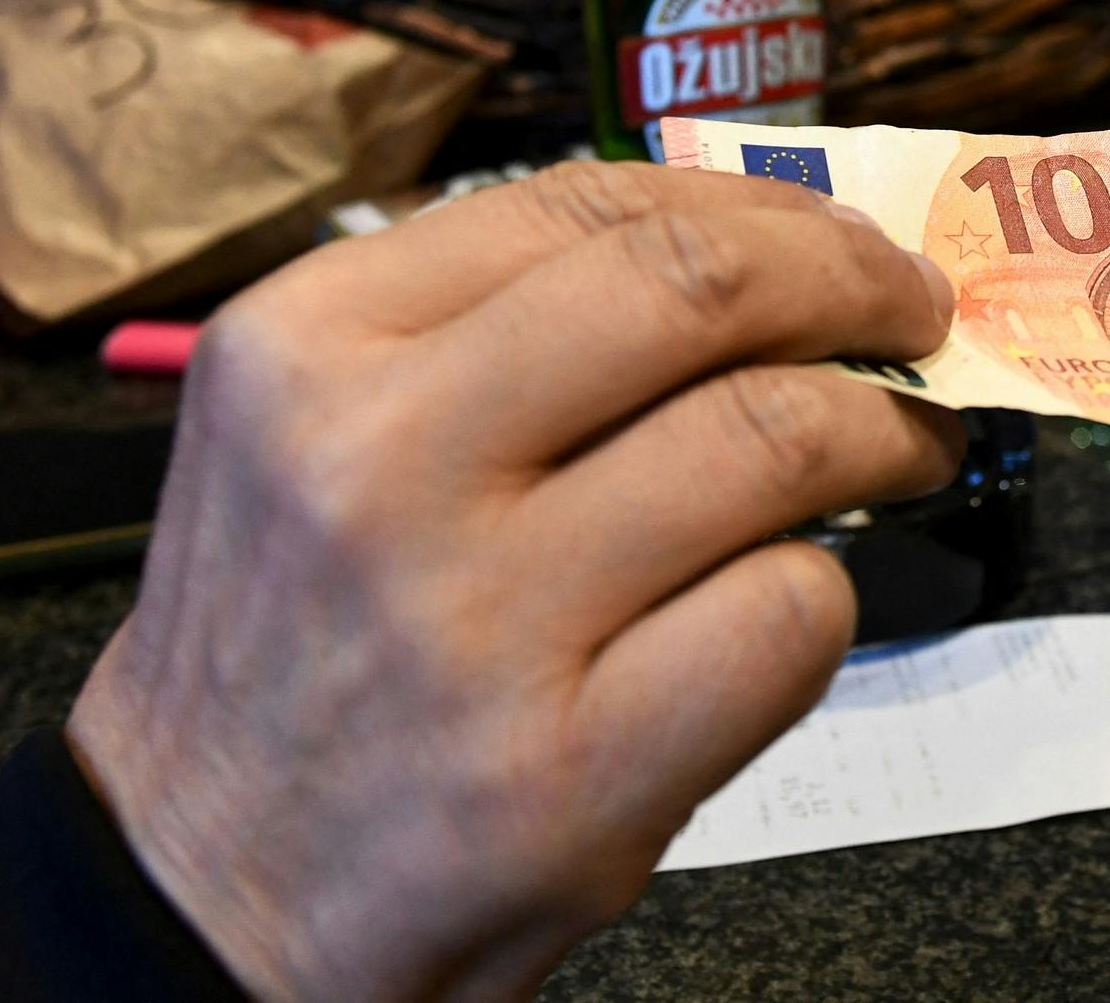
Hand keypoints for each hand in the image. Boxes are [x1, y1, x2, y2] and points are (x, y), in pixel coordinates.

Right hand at [68, 162, 959, 1002]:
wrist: (197, 902)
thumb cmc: (299, 650)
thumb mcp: (319, 438)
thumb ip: (500, 332)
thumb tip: (760, 249)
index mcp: (307, 349)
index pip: (593, 206)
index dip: (762, 205)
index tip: (839, 235)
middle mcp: (374, 466)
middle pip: (701, 288)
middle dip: (857, 280)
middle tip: (913, 312)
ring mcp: (472, 625)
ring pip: (776, 437)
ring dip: (887, 429)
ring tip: (904, 445)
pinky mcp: (566, 776)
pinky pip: (788, 613)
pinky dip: (827, 593)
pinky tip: (792, 601)